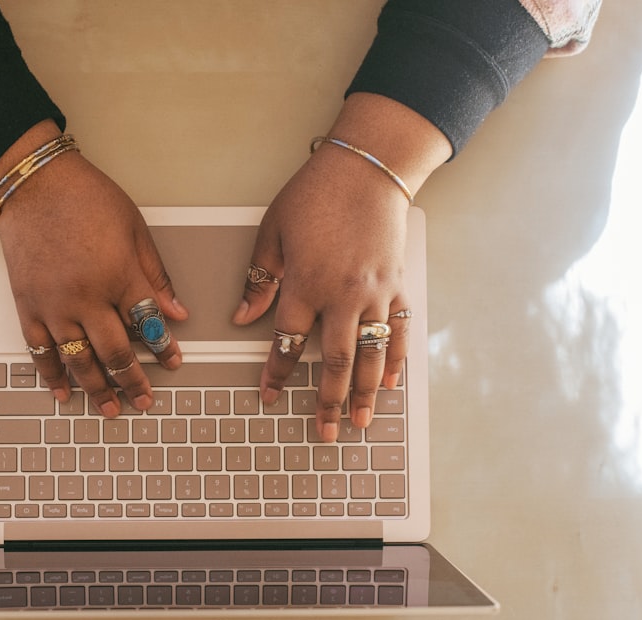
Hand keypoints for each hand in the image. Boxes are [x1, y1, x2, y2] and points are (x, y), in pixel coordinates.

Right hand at [0, 123, 186, 417]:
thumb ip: (155, 275)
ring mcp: (54, 305)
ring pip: (79, 359)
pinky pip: (40, 350)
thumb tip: (175, 311)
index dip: (164, 348)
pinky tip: (63, 390)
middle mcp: (86, 297)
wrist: (33, 184)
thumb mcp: (134, 228)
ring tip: (110, 408)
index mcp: (119, 275)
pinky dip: (52, 374)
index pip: (149, 324)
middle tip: (144, 401)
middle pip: (115, 352)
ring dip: (97, 389)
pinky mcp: (27, 306)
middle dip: (133, 382)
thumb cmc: (84, 196)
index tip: (172, 362)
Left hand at [233, 94, 449, 441]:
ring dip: (364, 393)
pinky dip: (395, 360)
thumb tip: (243, 317)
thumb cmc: (316, 194)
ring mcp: (376, 293)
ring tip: (359, 421)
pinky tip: (389, 383)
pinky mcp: (398, 284)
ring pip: (371, 355)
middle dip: (327, 401)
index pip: (287, 342)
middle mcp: (343, 295)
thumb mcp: (273, 232)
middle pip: (334, 362)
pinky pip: (399, 331)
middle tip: (323, 430)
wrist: (367, 167)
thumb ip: (259, 279)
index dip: (276, 373)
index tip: (270, 396)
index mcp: (305, 283)